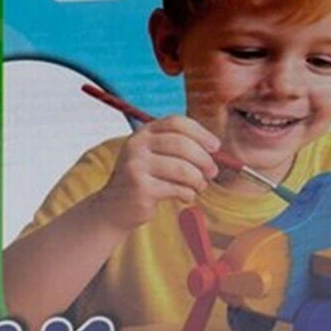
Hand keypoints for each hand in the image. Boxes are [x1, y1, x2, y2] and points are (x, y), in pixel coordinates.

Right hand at [93, 116, 219, 230]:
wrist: (115, 207)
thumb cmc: (144, 180)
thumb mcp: (156, 156)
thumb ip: (180, 148)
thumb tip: (215, 149)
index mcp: (143, 133)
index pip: (177, 123)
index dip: (200, 133)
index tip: (216, 147)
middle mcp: (137, 145)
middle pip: (182, 145)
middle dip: (204, 159)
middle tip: (213, 172)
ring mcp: (136, 166)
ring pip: (182, 169)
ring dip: (198, 180)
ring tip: (200, 187)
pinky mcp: (140, 188)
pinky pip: (176, 188)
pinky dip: (188, 193)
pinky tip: (185, 196)